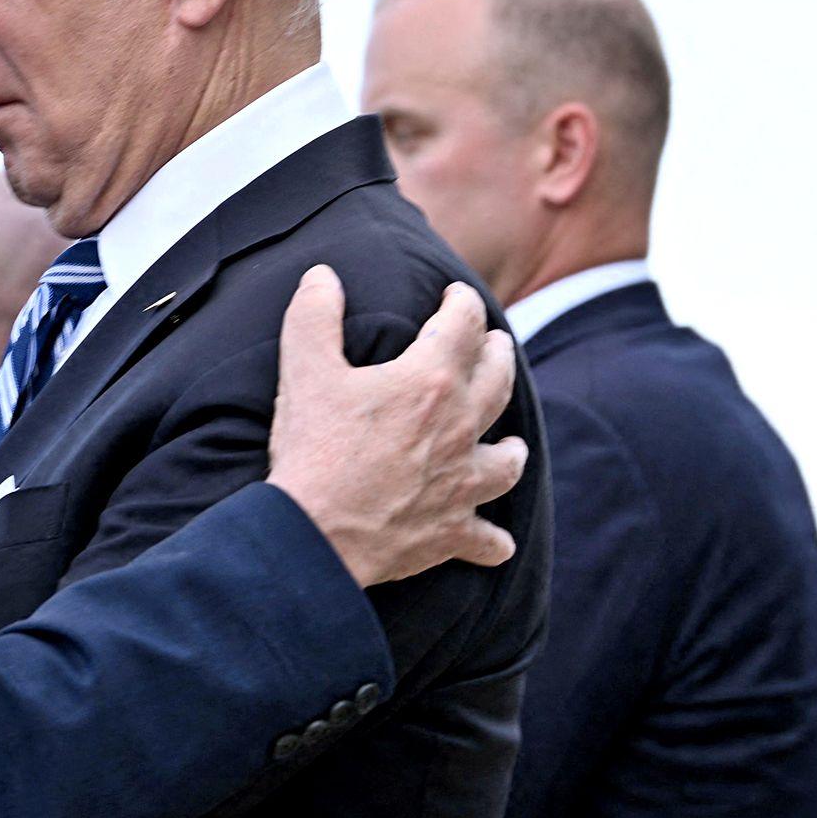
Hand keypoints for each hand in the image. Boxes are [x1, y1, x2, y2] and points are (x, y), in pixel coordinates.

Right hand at [267, 267, 526, 587]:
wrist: (315, 533)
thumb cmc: (312, 449)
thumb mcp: (304, 370)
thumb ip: (315, 315)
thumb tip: (323, 275)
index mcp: (429, 381)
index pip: (463, 324)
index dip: (462, 302)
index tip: (455, 294)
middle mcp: (459, 428)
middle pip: (498, 380)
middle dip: (498, 355)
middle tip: (495, 345)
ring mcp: (461, 482)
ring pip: (508, 460)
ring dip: (512, 449)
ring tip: (512, 444)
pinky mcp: (452, 531)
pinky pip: (488, 540)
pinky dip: (493, 541)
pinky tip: (496, 542)